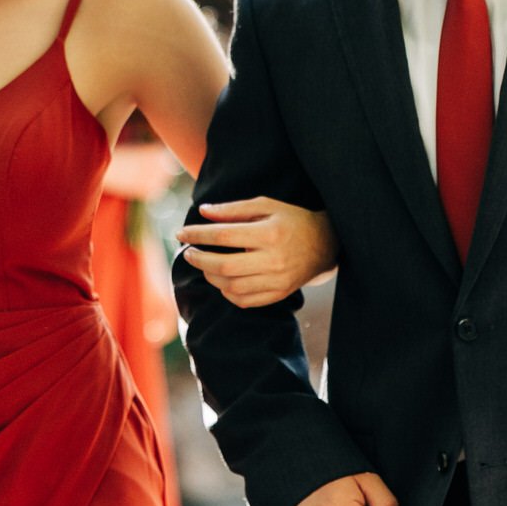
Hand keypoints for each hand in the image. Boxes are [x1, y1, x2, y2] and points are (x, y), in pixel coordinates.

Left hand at [178, 196, 337, 310]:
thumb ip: (234, 209)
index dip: (198, 234)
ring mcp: (276, 281)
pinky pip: (244, 300)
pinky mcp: (278, 294)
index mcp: (270, 233)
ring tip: (205, 265)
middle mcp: (273, 260)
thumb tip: (203, 212)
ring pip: (231, 286)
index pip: (223, 235)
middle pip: (224, 265)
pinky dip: (227, 292)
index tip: (182, 233)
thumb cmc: (291, 220)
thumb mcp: (266, 205)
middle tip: (189, 253)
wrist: (324, 245)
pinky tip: (223, 280)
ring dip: (211, 276)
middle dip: (199, 259)